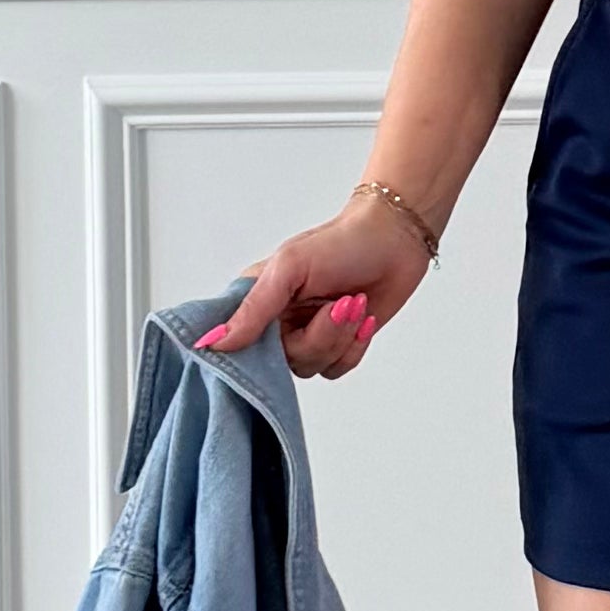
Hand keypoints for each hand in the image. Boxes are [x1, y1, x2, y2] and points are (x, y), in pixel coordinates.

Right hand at [196, 193, 433, 377]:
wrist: (395, 241)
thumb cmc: (341, 243)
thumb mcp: (290, 268)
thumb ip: (253, 309)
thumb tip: (214, 342)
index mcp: (255, 299)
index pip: (230, 342)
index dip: (244, 352)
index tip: (273, 339)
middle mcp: (276, 322)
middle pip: (279, 363)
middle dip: (316, 338)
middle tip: (336, 305)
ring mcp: (307, 335)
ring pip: (310, 368)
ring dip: (339, 338)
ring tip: (353, 303)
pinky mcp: (337, 345)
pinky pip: (335, 369)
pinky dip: (354, 347)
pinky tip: (364, 318)